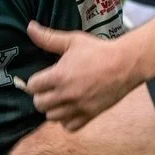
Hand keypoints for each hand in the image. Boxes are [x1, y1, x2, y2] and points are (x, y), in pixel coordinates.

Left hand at [22, 22, 139, 130]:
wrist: (125, 64)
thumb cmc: (98, 51)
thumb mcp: (72, 40)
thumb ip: (48, 38)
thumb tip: (30, 27)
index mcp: (59, 76)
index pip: (33, 86)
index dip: (35, 82)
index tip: (41, 79)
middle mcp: (66, 94)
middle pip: (39, 104)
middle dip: (41, 96)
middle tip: (48, 89)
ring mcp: (78, 107)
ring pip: (52, 117)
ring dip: (52, 109)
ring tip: (59, 99)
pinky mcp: (90, 115)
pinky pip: (69, 127)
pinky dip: (66, 121)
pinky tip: (70, 109)